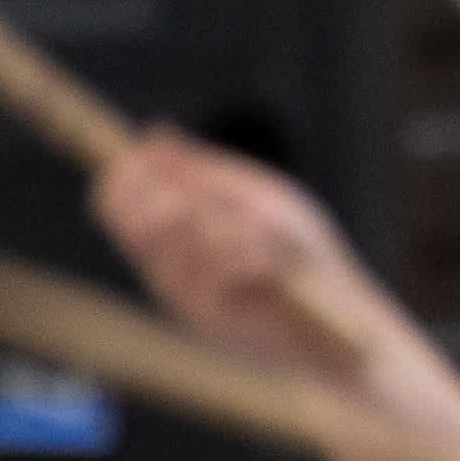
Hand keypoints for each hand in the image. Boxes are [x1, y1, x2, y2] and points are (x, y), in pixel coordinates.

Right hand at [94, 128, 374, 371]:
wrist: (342, 327)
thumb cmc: (305, 255)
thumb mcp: (261, 200)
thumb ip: (207, 172)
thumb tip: (154, 133)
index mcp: (173, 237)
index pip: (117, 204)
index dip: (123, 178)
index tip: (141, 159)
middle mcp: (168, 267)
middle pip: (134, 222)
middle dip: (166, 198)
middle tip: (200, 198)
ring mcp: (184, 295)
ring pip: (177, 240)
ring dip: (224, 225)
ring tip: (265, 235)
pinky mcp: (207, 319)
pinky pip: (212, 272)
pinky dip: (246, 257)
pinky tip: (271, 265)